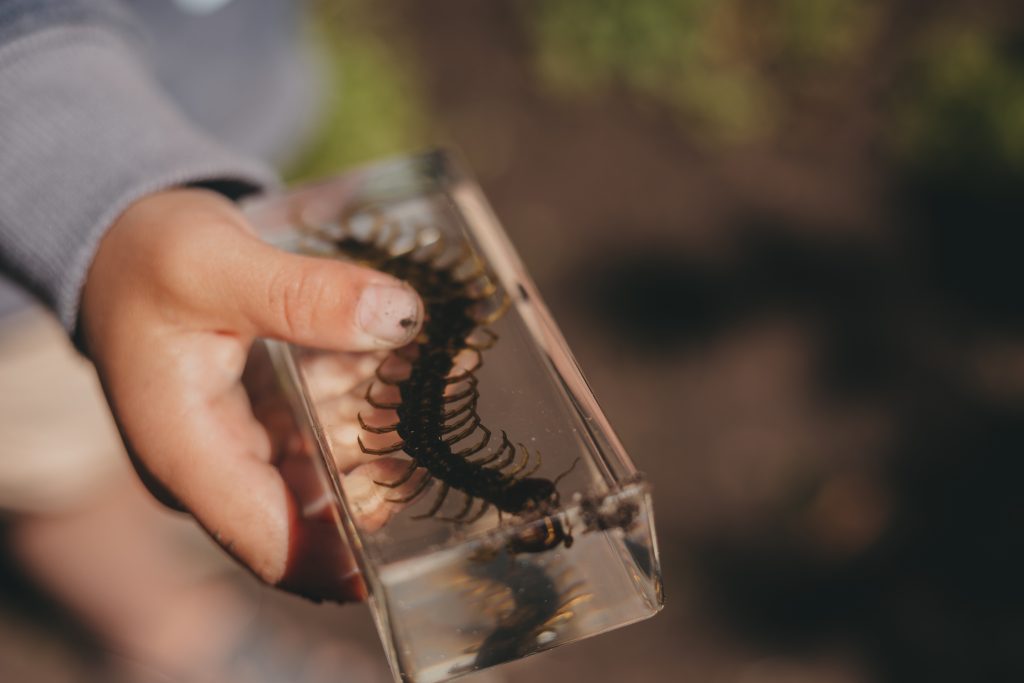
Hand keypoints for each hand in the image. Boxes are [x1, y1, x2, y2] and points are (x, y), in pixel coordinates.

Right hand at [79, 188, 422, 600]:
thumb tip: (400, 316)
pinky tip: (404, 370)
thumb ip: (303, 295)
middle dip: (385, 476)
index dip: (347, 559)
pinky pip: (326, 438)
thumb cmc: (148, 258)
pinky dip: (366, 411)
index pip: (273, 546)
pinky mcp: (261, 427)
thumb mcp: (215, 263)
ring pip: (331, 476)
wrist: (118, 246)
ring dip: (385, 439)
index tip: (420, 528)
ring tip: (437, 382)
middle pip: (316, 515)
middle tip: (442, 418)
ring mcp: (241, 452)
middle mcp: (217, 472)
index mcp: (190, 457)